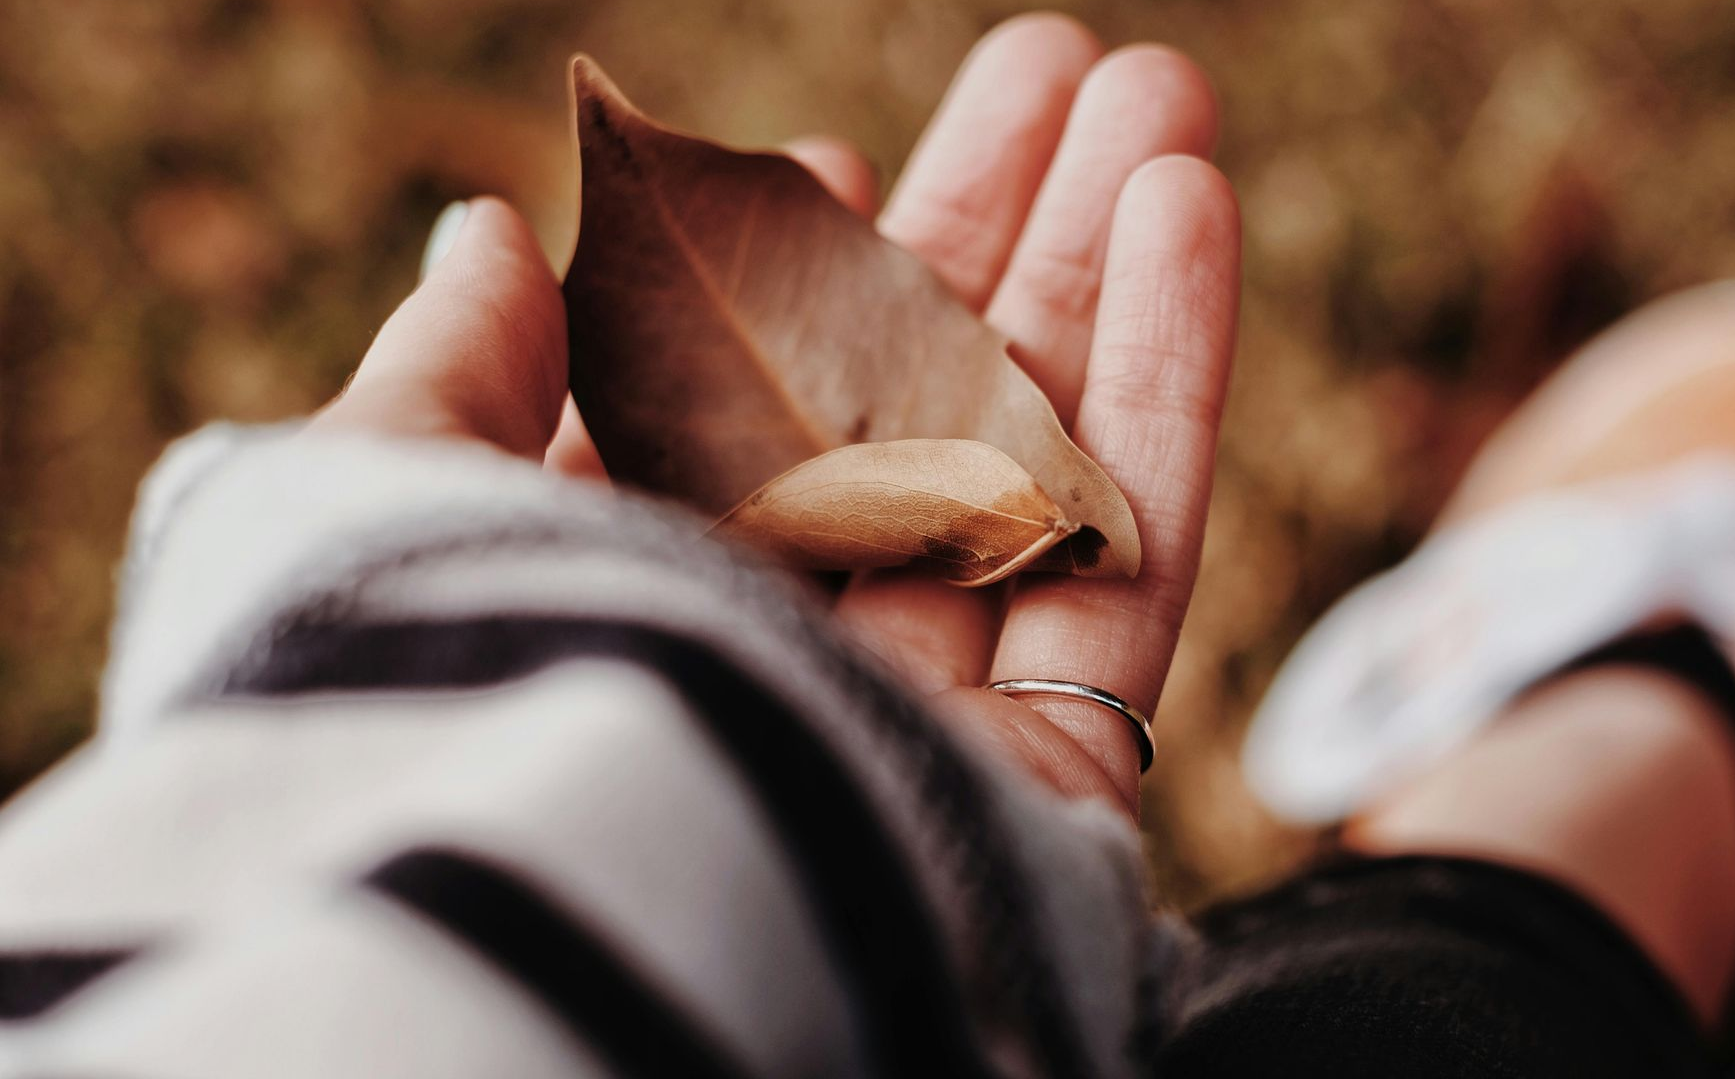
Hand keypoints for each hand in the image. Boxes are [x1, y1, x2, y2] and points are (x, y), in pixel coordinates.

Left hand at [314, 14, 1238, 819]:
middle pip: (914, 408)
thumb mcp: (390, 495)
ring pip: (1039, 461)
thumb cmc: (444, 698)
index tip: (836, 158)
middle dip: (993, 233)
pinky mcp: (1046, 775)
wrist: (575, 929)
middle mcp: (786, 643)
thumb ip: (458, 369)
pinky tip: (1189, 214)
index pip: (735, 404)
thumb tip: (488, 227)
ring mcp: (927, 709)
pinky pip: (1127, 558)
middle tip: (1063, 70)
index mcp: (627, 580)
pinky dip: (1168, 383)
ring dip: (1104, 275)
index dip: (795, 271)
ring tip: (1160, 100)